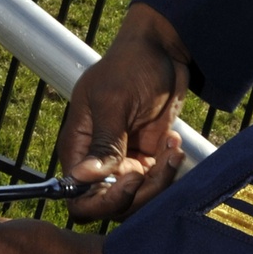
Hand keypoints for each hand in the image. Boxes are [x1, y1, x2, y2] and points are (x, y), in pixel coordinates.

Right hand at [59, 3, 190, 221]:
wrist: (163, 49)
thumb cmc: (131, 65)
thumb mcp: (116, 101)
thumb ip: (104, 142)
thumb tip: (80, 179)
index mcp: (79, 146)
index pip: (78, 197)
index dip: (103, 201)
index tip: (132, 177)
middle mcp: (98, 160)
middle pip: (110, 205)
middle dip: (139, 194)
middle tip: (159, 164)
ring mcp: (123, 160)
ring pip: (137, 199)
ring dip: (159, 182)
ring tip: (173, 149)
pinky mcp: (147, 157)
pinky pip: (155, 183)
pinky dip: (169, 169)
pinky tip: (174, 142)